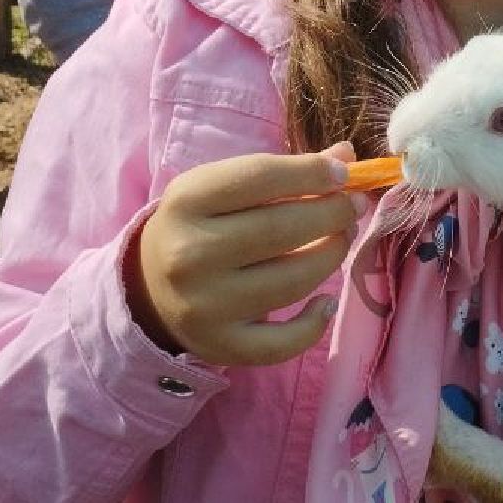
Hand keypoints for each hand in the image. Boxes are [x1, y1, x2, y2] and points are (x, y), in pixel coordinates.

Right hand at [125, 143, 364, 365]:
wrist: (148, 286)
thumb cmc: (201, 225)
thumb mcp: (225, 187)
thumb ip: (283, 172)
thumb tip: (346, 156)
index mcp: (186, 201)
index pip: (260, 177)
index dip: (312, 172)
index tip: (344, 173)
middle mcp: (189, 254)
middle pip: (280, 229)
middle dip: (332, 215)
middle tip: (353, 207)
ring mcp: (204, 305)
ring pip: (292, 281)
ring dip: (331, 257)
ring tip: (339, 241)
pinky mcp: (219, 346)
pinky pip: (283, 343)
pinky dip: (314, 324)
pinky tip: (326, 303)